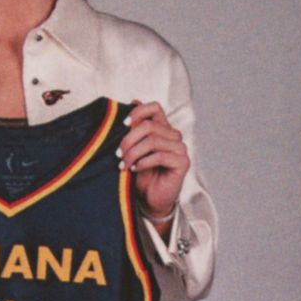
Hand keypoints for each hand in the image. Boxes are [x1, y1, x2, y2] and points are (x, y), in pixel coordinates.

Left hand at [119, 100, 188, 225]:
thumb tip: (133, 102)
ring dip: (134, 153)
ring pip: (153, 141)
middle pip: (149, 126)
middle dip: (129, 139)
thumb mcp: (133, 149)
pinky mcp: (183, 162)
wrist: (149, 199)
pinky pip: (160, 156)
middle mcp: (173, 135)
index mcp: (162, 128)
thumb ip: (134, 128)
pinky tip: (135, 169)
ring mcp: (180, 148)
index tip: (123, 124)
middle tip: (118, 153)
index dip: (138, 112)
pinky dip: (143, 162)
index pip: (154, 107)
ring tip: (124, 164)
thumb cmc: (141, 174)